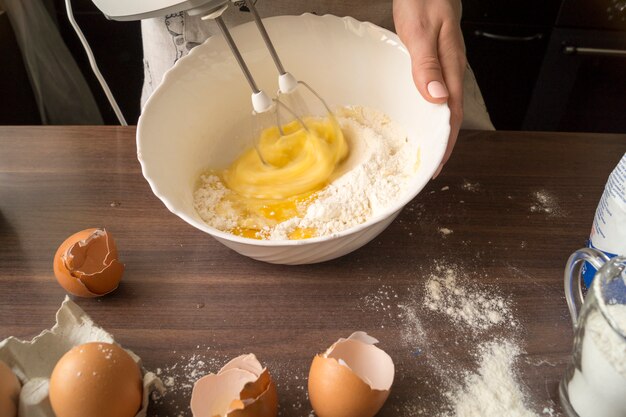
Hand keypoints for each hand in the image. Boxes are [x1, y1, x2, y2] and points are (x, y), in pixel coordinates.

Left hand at [393, 0, 465, 177]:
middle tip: (429, 167)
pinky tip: (419, 116)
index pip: (452, 115)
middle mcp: (451, 70)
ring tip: (424, 150)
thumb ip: (428, 64)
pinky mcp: (435, 61)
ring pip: (443, 106)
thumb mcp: (421, 32)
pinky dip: (429, 111)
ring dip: (435, 130)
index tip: (437, 165)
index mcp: (451, 67)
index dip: (446, 143)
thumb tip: (437, 99)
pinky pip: (435, 92)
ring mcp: (444, 66)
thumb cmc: (423, 0)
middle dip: (442, 144)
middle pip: (450, 115)